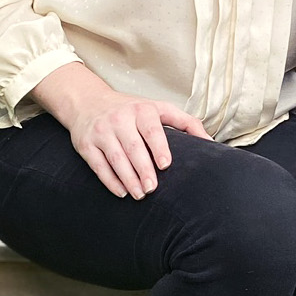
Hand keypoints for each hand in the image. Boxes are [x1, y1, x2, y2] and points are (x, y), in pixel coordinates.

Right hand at [31, 63, 213, 198]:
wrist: (88, 101)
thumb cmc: (132, 109)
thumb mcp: (159, 108)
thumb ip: (186, 122)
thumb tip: (210, 142)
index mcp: (142, 110)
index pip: (151, 129)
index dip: (159, 147)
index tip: (165, 164)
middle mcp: (120, 119)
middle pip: (133, 147)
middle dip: (143, 169)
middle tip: (152, 188)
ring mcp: (101, 131)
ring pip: (115, 158)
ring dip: (128, 179)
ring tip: (139, 194)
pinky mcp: (86, 144)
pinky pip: (97, 165)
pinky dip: (109, 181)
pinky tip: (121, 192)